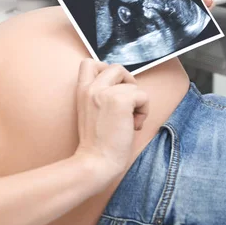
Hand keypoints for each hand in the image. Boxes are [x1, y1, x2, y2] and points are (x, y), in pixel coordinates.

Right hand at [74, 60, 148, 174]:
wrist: (96, 161)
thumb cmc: (97, 143)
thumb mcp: (89, 112)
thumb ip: (99, 96)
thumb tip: (123, 88)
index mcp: (81, 91)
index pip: (89, 63)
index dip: (105, 70)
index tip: (112, 89)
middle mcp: (91, 88)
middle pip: (116, 67)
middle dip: (127, 82)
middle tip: (127, 103)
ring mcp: (105, 93)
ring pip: (133, 84)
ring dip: (137, 102)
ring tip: (129, 120)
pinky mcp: (120, 101)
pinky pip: (143, 96)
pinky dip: (144, 111)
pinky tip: (133, 125)